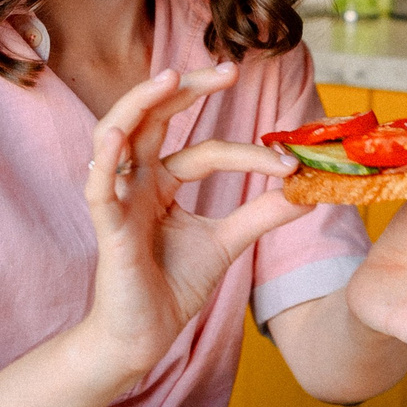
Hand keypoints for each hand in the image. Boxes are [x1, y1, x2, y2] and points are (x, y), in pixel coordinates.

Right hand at [81, 65, 308, 381]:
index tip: (291, 163)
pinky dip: (105, 159)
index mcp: (163, 181)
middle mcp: (138, 181)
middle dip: (188, 89)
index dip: (250, 154)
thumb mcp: (228, 242)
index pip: (207, 151)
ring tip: (170, 77)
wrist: (142, 337)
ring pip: (117, 134)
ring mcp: (118, 199)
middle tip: (228, 69)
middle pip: (155, 119)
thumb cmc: (173, 287)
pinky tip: (118, 136)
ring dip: (140, 103)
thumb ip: (262, 214)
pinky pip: (98, 186)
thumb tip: (308, 190)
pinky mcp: (106, 226)